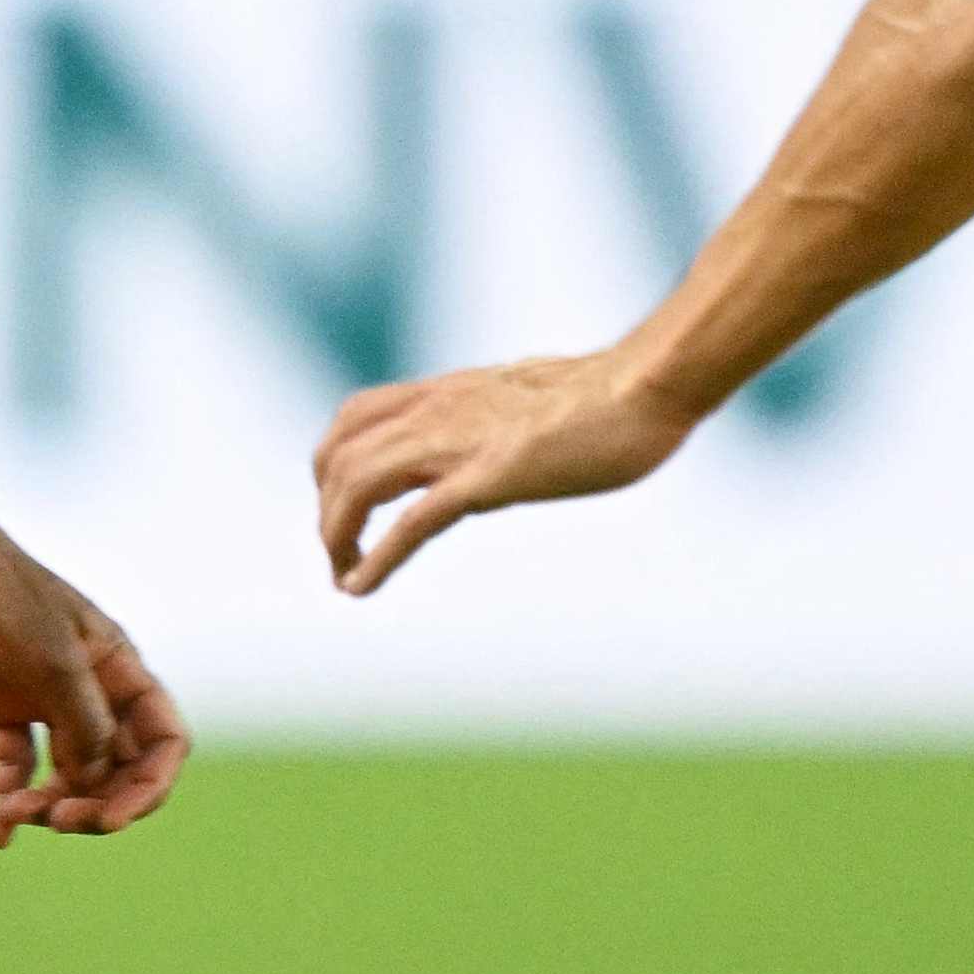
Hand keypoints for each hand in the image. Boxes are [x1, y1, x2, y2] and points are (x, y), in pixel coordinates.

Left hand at [0, 522, 185, 848]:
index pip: (163, 740)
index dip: (149, 786)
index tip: (112, 819)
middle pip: (118, 766)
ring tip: (14, 818)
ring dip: (50, 805)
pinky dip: (10, 800)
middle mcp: (90, 688)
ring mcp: (44, 699)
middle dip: (97, 803)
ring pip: (68, 774)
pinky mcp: (0, 705)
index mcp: (118, 667)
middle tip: (59, 822)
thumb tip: (94, 780)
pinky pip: (18, 767)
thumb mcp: (49, 659)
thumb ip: (83, 724)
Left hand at [315, 349, 695, 596]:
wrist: (646, 386)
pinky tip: (358, 587)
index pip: (356, 416)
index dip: (333, 463)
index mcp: (450, 390)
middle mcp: (439, 411)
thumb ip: (507, 414)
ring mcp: (460, 443)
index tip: (343, 508)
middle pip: (341, 454)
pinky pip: (410, 521)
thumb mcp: (537, 397)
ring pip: (359, 485)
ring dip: (337, 536)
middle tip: (340, 555)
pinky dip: (375, 557)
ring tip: (343, 576)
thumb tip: (513, 433)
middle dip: (328, 509)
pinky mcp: (489, 478)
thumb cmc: (612, 394)